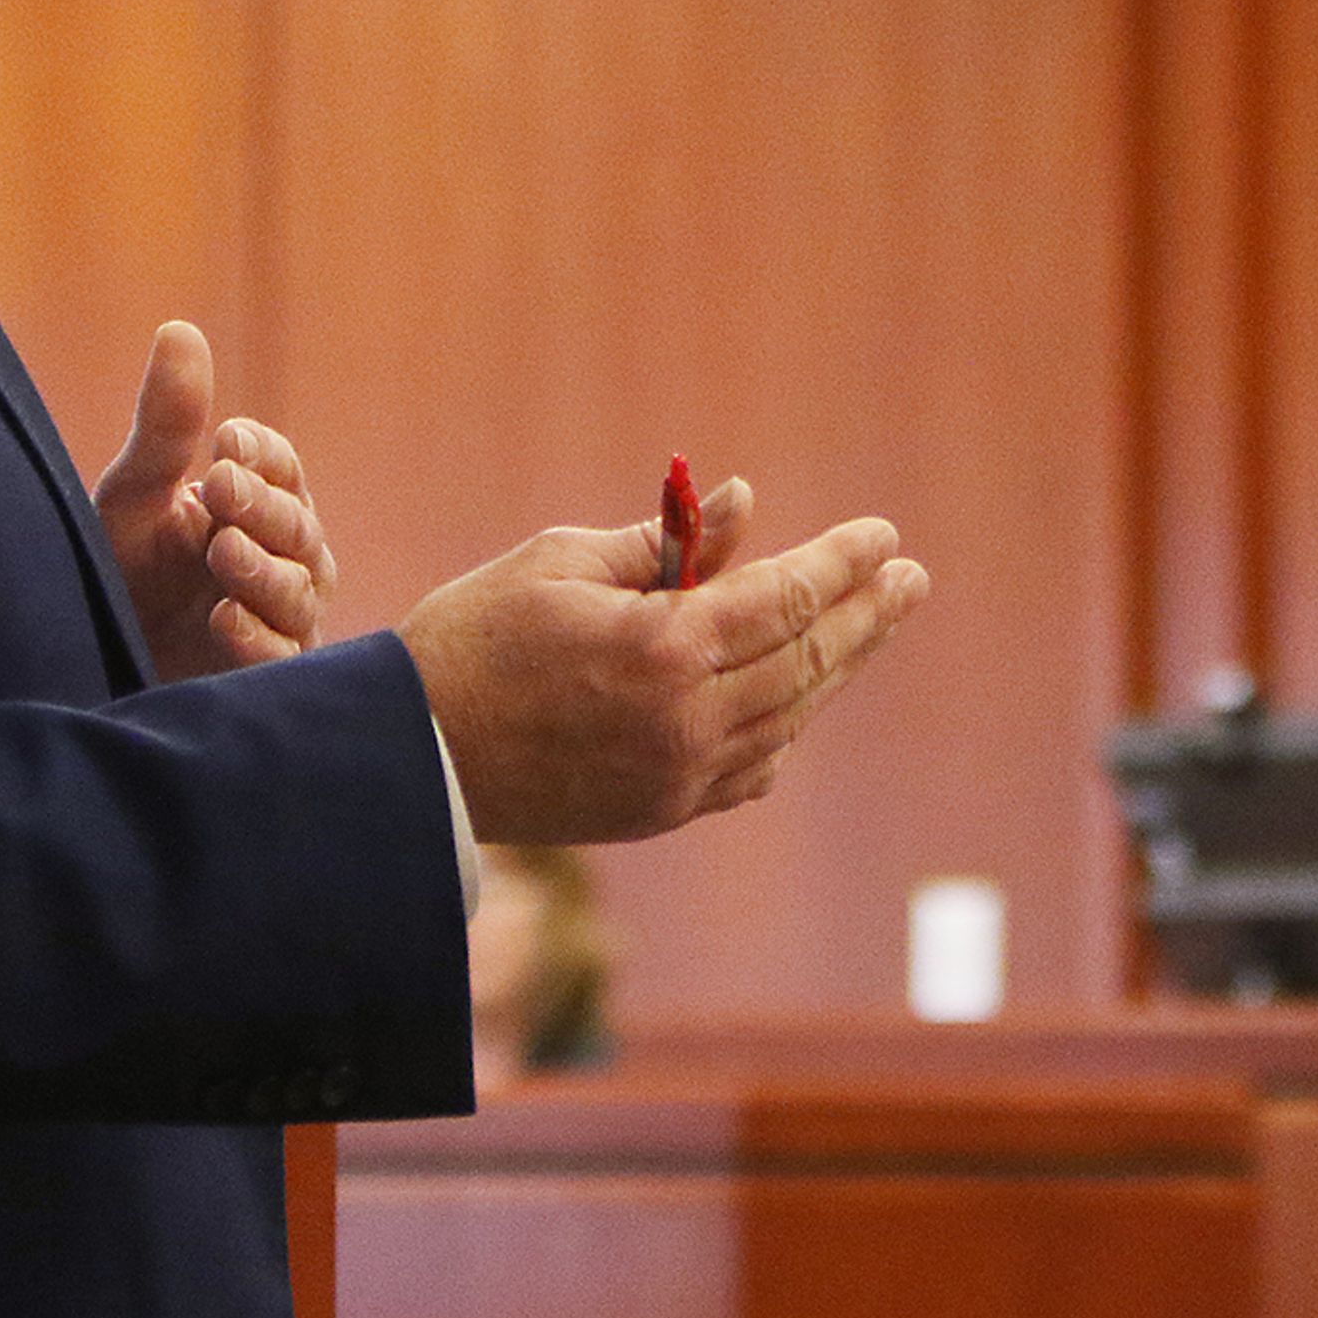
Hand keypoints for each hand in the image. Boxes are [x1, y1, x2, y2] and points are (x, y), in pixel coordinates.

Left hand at [89, 320, 335, 682]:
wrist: (92, 661)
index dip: (262, 453)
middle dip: (261, 506)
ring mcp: (280, 619)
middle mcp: (283, 558)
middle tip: (220, 487)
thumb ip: (165, 426)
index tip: (225, 441)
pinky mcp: (267, 677)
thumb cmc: (122, 573)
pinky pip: (283, 657)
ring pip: (297, 590)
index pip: (282, 468)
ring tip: (222, 551)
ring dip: (263, 568)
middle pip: (296, 525)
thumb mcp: (133, 496)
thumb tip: (179, 327)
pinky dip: (260, 639)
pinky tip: (226, 621)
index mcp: (256, 505)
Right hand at [395, 477, 928, 844]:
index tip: (883, 536)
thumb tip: (746, 507)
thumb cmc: (474, 638)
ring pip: (788, 717)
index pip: (784, 599)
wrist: (408, 758)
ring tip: (867, 625)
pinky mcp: (660, 810)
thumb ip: (665, 543)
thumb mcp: (560, 562)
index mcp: (662, 649)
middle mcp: (685, 722)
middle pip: (805, 662)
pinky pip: (752, 767)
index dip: (841, 565)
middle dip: (863, 616)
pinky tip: (798, 695)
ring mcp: (678, 776)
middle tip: (909, 579)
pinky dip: (783, 726)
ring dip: (834, 668)